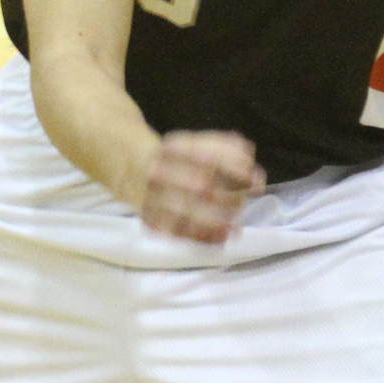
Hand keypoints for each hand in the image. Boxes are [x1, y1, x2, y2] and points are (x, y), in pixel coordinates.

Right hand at [140, 128, 264, 242]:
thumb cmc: (175, 159)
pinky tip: (220, 238)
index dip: (234, 169)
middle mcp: (158, 170)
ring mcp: (151, 195)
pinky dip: (202, 236)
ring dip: (217, 220)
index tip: (254, 179)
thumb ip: (228, 151)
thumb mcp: (196, 144)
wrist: (129, 167)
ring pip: (188, 211)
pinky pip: (177, 230)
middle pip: (200, 186)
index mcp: (172, 147)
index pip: (207, 155)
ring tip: (235, 227)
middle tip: (241, 206)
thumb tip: (254, 171)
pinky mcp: (149, 217)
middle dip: (228, 199)